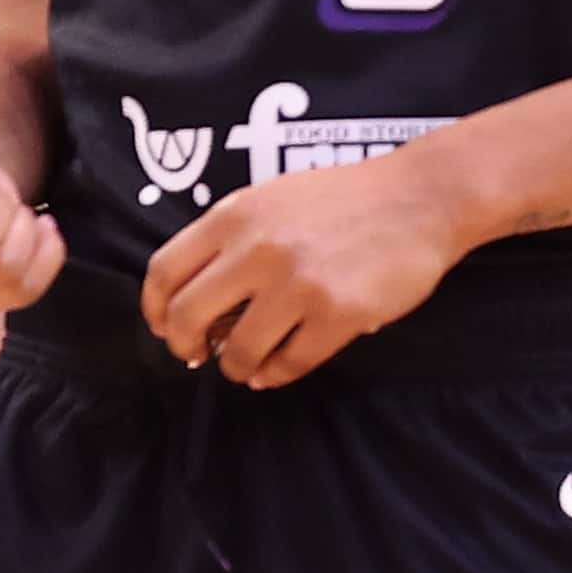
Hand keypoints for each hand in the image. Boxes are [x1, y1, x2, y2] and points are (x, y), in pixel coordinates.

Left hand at [138, 148, 466, 385]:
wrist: (417, 198)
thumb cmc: (340, 199)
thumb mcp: (268, 199)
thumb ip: (228, 238)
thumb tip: (194, 296)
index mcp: (232, 217)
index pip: (163, 271)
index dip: (155, 309)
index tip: (163, 327)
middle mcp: (257, 250)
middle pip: (189, 315)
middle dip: (185, 345)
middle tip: (197, 355)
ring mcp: (299, 284)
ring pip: (240, 349)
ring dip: (235, 366)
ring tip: (242, 366)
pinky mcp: (340, 314)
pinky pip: (292, 362)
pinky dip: (275, 374)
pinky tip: (274, 370)